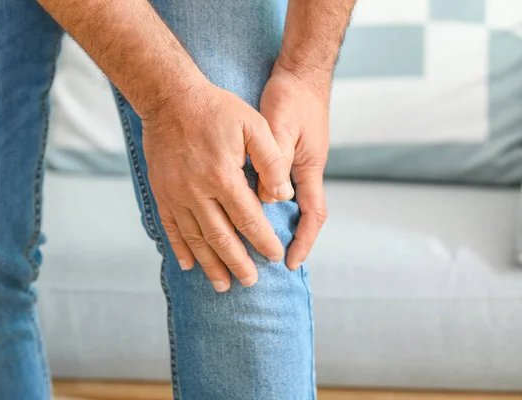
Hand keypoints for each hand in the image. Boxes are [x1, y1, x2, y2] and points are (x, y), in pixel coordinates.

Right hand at [143, 81, 293, 291]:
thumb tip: (283, 196)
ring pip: (195, 239)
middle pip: (221, 237)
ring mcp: (176, 195)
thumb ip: (271, 161)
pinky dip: (180, 249)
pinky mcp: (161, 193)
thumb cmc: (216, 109)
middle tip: (250, 282)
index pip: (248, 220)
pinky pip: (170, 228)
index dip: (263, 241)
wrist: (170, 98)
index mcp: (223, 176)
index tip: (274, 256)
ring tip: (222, 286)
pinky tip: (189, 265)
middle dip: (238, 263)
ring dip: (210, 264)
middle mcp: (197, 192)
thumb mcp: (254, 125)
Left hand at [259, 63, 329, 270]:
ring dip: (276, 222)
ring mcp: (296, 163)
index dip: (304, 240)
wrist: (299, 72)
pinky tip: (247, 206)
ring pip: (287, 202)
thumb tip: (267, 198)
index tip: (289, 262)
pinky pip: (277, 186)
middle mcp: (305, 170)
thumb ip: (274, 163)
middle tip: (267, 260)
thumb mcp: (280, 129)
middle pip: (301, 214)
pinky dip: (266, 201)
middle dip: (291, 238)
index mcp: (309, 168)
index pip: (313, 214)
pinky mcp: (285, 155)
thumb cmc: (292, 98)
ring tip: (253, 241)